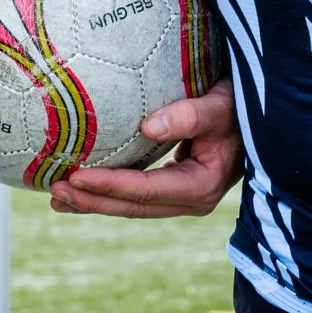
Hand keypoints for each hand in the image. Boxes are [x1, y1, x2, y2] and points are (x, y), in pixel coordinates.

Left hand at [49, 80, 240, 217]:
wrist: (258, 114)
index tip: (74, 177)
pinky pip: (135, 195)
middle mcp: (191, 199)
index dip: (109, 186)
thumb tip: (147, 126)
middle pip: (133, 207)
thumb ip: (190, 115)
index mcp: (202, 186)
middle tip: (53, 192)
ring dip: (94, 202)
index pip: (145, 190)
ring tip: (56, 199)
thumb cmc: (239, 105)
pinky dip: (107, 193)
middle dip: (92, 201)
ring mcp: (182, 197)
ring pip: (131, 206)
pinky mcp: (174, 186)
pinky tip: (80, 189)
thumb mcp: (220, 106)